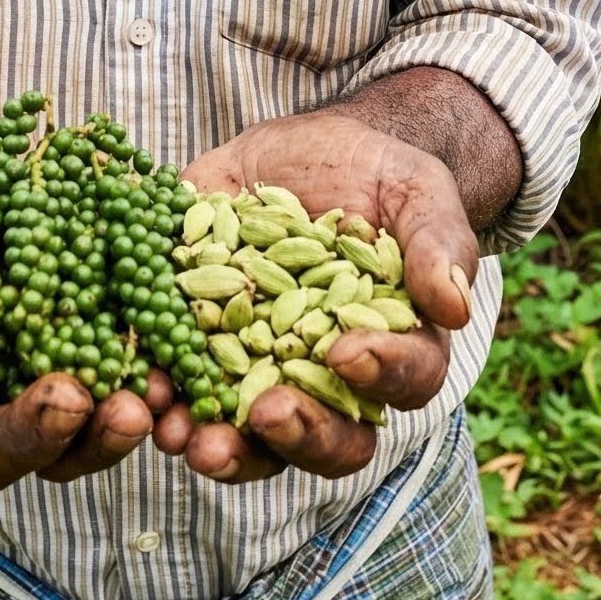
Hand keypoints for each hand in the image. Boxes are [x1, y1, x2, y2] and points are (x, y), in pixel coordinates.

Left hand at [155, 111, 478, 484]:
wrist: (305, 152)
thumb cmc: (376, 175)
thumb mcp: (415, 190)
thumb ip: (437, 242)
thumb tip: (454, 306)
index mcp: (396, 349)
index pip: (404, 383)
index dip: (380, 374)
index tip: (347, 352)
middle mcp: (329, 380)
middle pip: (327, 439)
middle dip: (296, 436)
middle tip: (267, 413)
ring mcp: (263, 371)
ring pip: (251, 439)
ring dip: (222, 447)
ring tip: (189, 436)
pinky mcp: (203, 345)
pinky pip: (186, 390)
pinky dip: (165, 399)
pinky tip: (146, 393)